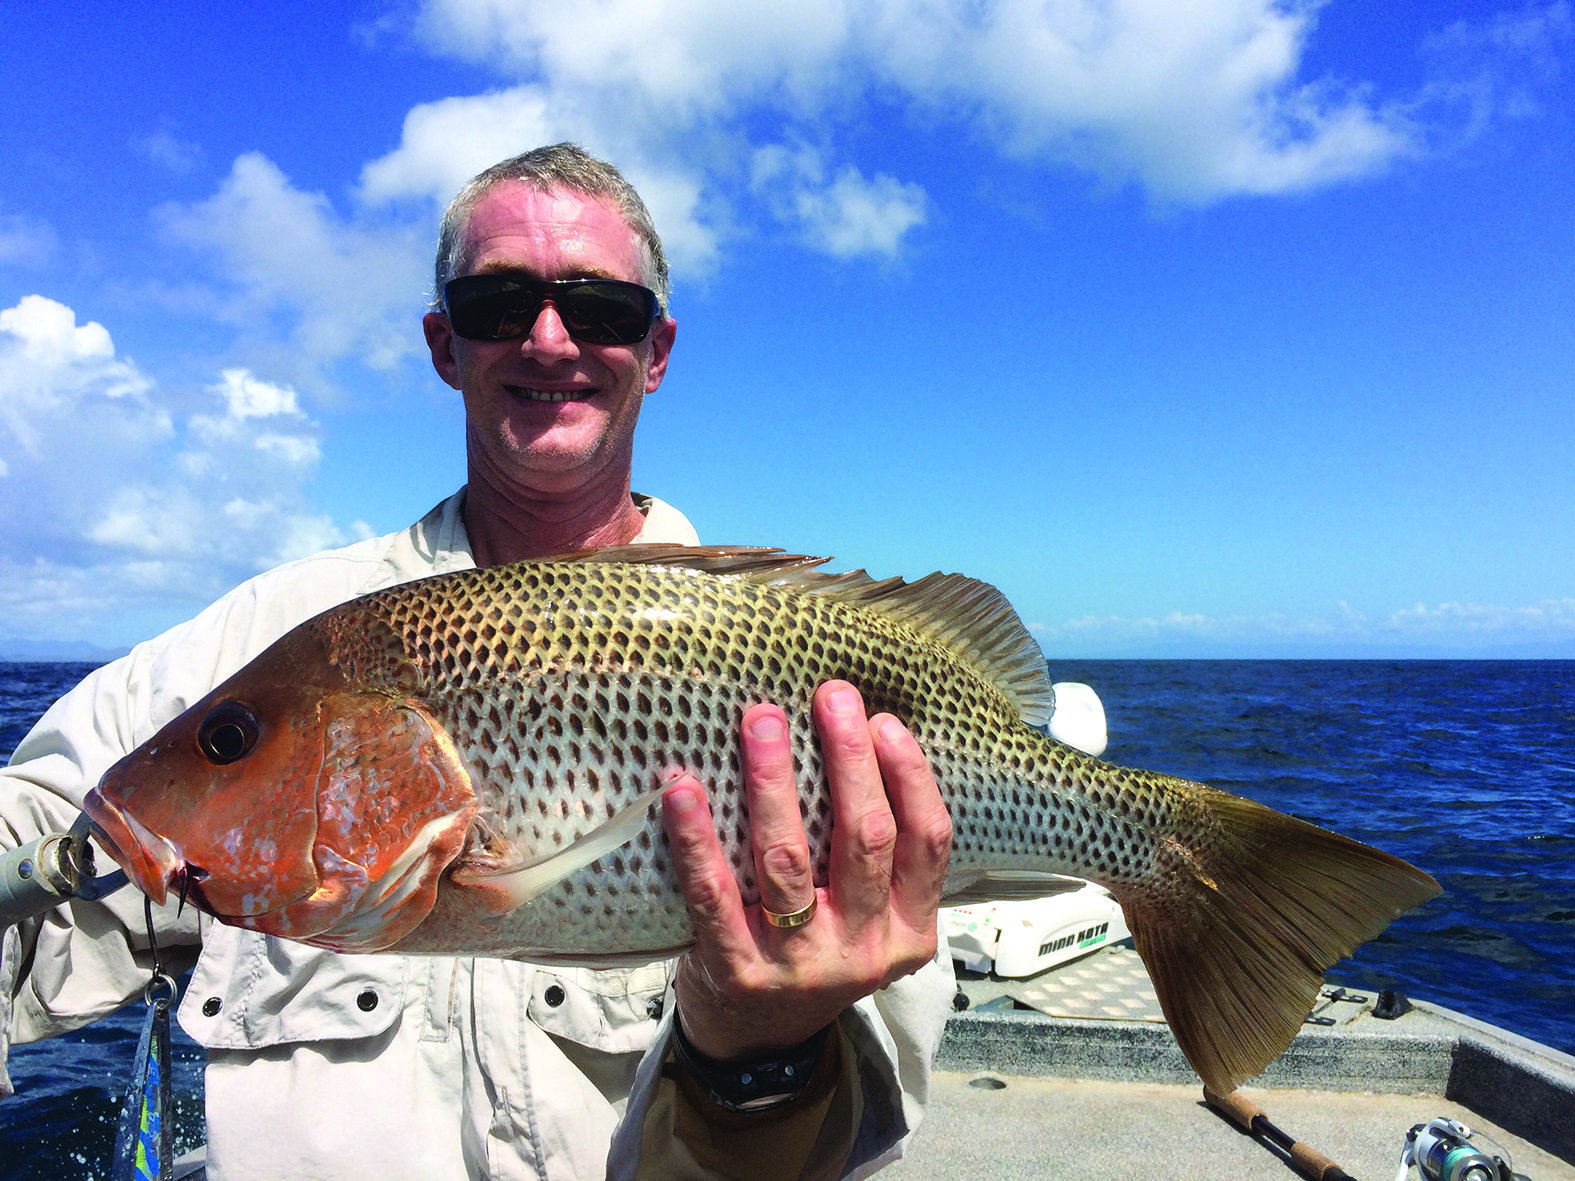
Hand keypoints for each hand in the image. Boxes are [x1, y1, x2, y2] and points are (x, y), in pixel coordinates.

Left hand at [661, 680, 952, 1061]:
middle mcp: (862, 950)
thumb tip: (856, 736)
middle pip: (864, 839)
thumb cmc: (814, 951)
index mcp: (909, 932)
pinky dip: (697, 837)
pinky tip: (682, 788)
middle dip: (849, 759)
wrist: (758, 1044)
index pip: (928, 842)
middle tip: (831, 696)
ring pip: (789, 859)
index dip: (910, 776)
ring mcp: (798, 964)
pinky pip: (714, 894)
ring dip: (773, 781)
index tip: (884, 720)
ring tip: (761, 720)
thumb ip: (872, 857)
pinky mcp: (735, 970)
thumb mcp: (868, 918)